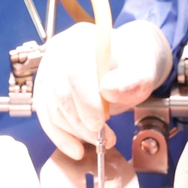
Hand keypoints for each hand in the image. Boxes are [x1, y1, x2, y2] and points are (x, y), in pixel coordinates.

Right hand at [33, 20, 172, 158]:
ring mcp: (48, 70)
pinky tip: (76, 148)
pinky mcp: (44, 89)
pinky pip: (46, 117)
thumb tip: (108, 90)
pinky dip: (61, 137)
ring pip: (52, 108)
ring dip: (75, 131)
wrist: (125, 65)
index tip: (101, 122)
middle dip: (82, 122)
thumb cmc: (132, 65)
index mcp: (82, 39)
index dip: (86, 101)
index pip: (75, 71)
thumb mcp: (142, 69)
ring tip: (99, 140)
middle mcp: (59, 51)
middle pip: (60, 92)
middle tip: (104, 137)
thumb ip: (132, 79)